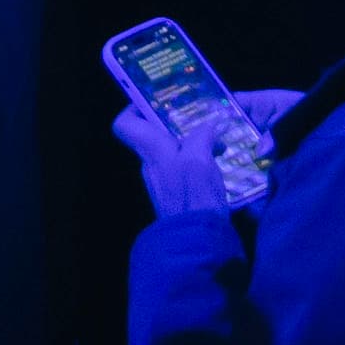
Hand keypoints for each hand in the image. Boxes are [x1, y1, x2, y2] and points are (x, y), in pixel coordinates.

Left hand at [106, 92, 278, 217]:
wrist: (197, 243)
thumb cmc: (193, 197)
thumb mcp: (199, 160)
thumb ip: (201, 137)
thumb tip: (208, 124)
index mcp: (151, 150)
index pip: (124, 125)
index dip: (133, 108)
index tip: (154, 100)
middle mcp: (152, 165)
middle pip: (154, 136)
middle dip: (177, 124)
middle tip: (202, 115)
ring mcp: (165, 182)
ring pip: (173, 153)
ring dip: (194, 143)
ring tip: (219, 139)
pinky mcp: (180, 196)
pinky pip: (185, 170)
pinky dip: (200, 162)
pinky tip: (221, 162)